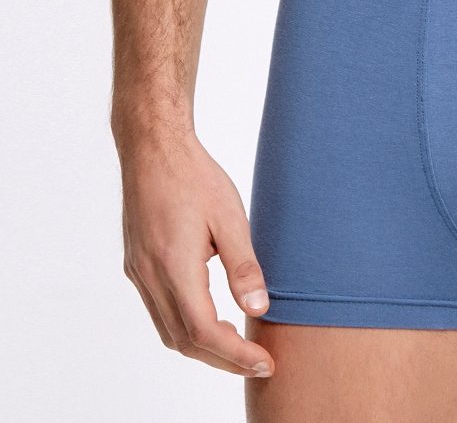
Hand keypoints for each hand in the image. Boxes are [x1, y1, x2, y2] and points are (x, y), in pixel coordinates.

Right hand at [116, 126, 275, 379]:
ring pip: (169, 332)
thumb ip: (243, 265)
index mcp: (174, 264)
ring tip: (239, 349)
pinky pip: (160, 313)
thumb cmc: (194, 176)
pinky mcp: (137, 267)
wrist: (152, 148)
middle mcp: (151, 276)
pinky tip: (210, 321)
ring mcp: (139, 273)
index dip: (234, 354)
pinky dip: (186, 328)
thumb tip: (259, 309)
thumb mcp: (230, 215)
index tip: (263, 362)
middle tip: (258, 363)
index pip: (203, 330)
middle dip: (222, 359)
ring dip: (203, 348)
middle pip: (184, 340)